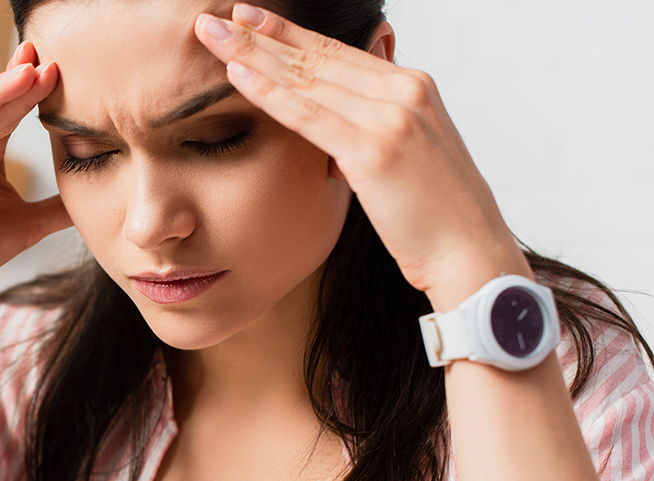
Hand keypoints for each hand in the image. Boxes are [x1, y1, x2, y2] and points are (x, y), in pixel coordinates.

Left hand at [194, 4, 530, 307]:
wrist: (470, 253)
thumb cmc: (435, 213)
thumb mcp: (410, 152)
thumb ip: (378, 121)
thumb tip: (343, 108)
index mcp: (413, 86)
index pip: (338, 52)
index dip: (290, 33)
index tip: (250, 18)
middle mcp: (404, 91)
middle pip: (317, 56)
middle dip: (261, 35)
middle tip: (216, 18)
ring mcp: (391, 118)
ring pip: (307, 78)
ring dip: (254, 54)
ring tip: (214, 36)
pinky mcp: (375, 151)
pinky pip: (309, 116)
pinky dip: (270, 93)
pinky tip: (238, 76)